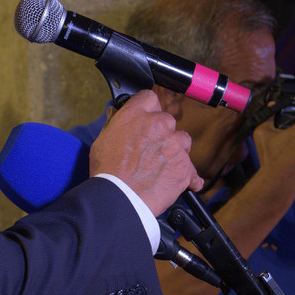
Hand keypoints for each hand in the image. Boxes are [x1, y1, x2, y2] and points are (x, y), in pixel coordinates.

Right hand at [91, 90, 202, 215]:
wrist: (121, 196)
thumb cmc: (108, 170)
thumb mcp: (103, 139)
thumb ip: (118, 124)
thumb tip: (121, 118)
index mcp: (137, 115)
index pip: (149, 97)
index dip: (147, 107)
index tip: (146, 115)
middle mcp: (159, 125)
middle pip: (167, 120)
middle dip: (161, 132)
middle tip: (149, 146)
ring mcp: (175, 145)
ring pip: (182, 141)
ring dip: (174, 150)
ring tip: (160, 165)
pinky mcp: (185, 167)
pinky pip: (191, 170)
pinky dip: (185, 175)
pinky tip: (173, 181)